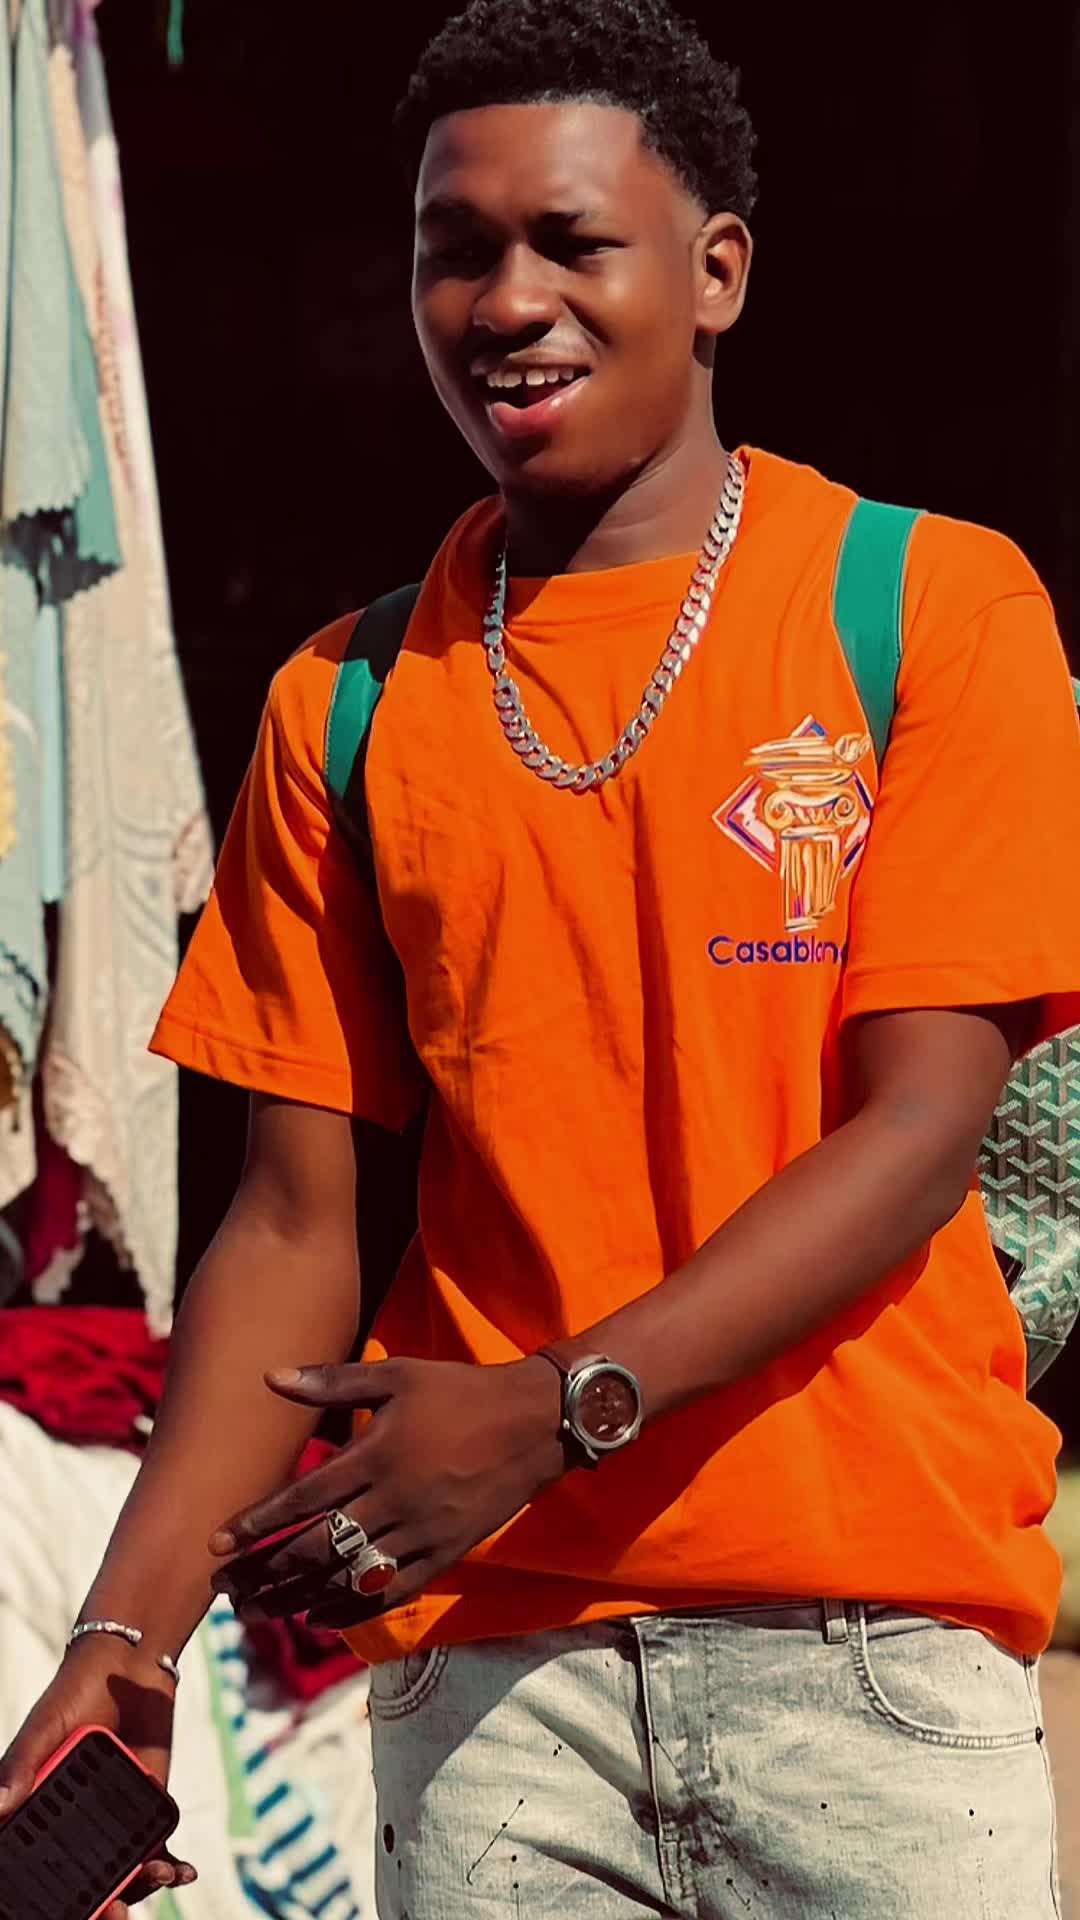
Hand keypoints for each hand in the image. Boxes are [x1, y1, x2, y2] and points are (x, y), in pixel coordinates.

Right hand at [0, 1636, 195, 1914]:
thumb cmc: (73, 1693)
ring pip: (119, 1874)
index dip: (47, 1899)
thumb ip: (22, 1763)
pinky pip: (155, 1847)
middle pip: (82, 1883)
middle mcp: (72, 1826)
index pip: (36, 1869)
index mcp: (38, 1814)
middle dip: (100, 1907)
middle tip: (116, 1912)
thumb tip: (0, 1807)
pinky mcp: (144, 1807)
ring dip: (138, 1888)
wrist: (129, 1665)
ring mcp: (110, 1820)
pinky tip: (182, 1870)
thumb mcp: (44, 1724)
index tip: (69, 1912)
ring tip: (157, 1877)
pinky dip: (169, 1865)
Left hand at [209, 1355, 564, 1627]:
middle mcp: (394, 1500)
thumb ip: (333, 1381)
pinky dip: (351, 1609)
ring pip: (348, 1576)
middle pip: (317, 1547)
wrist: (534, 1423)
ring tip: (258, 1611)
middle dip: (265, 1571)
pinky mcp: (444, 1554)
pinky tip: (318, 1618)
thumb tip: (271, 1377)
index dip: (258, 1522)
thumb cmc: (459, 1392)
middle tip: (225, 1589)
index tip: (218, 1541)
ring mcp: (421, 1532)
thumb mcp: (398, 1375)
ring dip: (297, 1597)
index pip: (304, 1497)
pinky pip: (391, 1592)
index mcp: (377, 1454)